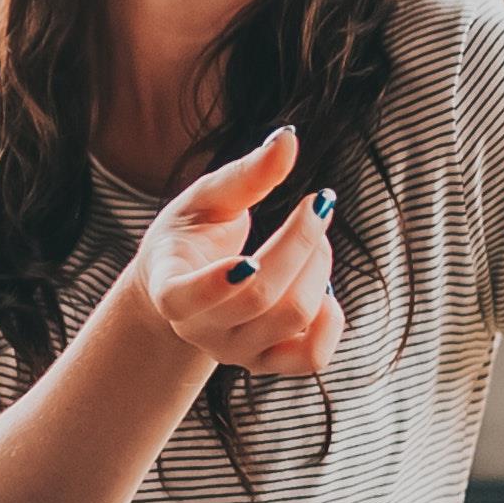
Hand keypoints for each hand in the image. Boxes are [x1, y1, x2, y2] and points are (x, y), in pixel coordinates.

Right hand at [131, 128, 342, 377]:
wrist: (185, 289)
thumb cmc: (193, 236)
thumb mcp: (207, 199)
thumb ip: (245, 174)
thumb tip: (288, 138)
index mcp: (171, 289)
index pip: (188, 299)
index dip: (217, 284)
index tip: (248, 258)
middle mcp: (202, 331)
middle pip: (263, 297)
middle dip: (301, 241)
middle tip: (318, 203)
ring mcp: (237, 353)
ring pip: (294, 318)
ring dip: (319, 266)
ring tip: (315, 237)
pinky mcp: (269, 364)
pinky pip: (313, 358)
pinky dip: (332, 320)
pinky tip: (324, 289)